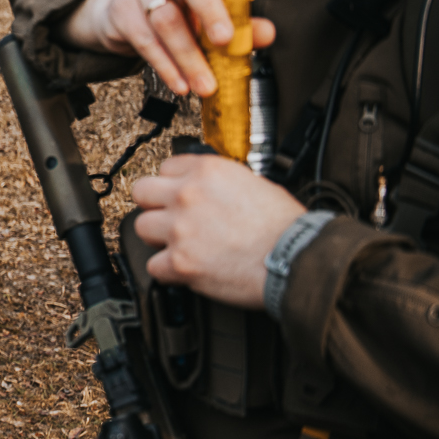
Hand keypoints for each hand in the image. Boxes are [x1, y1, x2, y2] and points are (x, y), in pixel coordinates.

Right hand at [60, 0, 274, 96]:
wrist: (119, 18)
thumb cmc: (177, 13)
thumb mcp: (209, 16)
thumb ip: (240, 23)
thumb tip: (266, 33)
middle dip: (209, 9)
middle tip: (225, 39)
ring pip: (166, 20)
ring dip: (189, 57)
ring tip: (206, 86)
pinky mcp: (121, 12)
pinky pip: (145, 42)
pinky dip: (166, 66)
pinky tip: (181, 84)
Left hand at [130, 154, 304, 308]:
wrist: (297, 259)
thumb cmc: (286, 227)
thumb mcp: (255, 183)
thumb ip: (220, 183)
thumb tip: (207, 189)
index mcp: (207, 171)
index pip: (165, 168)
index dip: (173, 184)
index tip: (179, 195)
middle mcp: (187, 196)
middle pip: (141, 193)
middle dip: (154, 206)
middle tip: (169, 218)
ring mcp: (180, 229)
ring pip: (141, 228)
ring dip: (158, 238)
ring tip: (181, 245)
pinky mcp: (180, 262)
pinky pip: (153, 266)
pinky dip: (168, 271)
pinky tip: (186, 269)